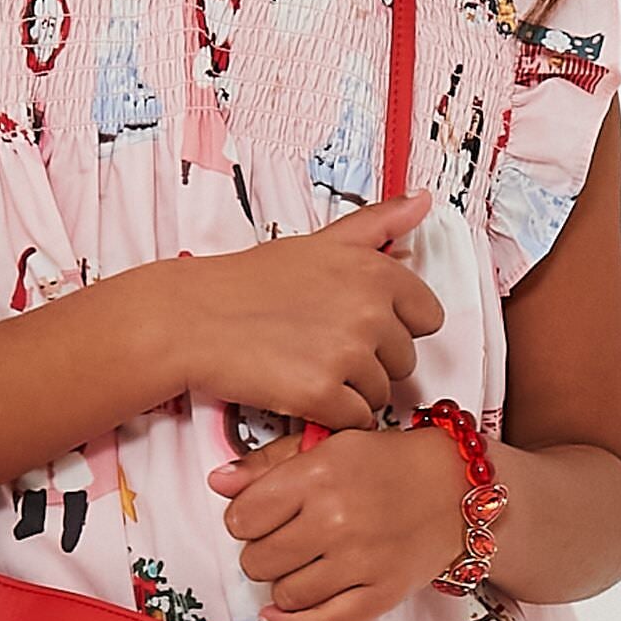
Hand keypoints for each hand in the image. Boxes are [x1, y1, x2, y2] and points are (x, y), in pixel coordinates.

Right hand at [169, 191, 443, 429]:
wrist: (193, 319)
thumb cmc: (251, 283)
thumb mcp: (320, 242)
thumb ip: (378, 224)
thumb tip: (422, 200)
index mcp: (375, 272)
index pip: (427, 317)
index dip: (396, 326)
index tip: (361, 325)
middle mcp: (369, 311)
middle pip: (405, 361)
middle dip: (372, 362)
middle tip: (323, 347)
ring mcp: (348, 354)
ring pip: (381, 394)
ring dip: (351, 390)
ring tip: (307, 366)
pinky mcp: (322, 394)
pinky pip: (356, 420)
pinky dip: (332, 416)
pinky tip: (301, 391)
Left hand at [206, 418, 471, 620]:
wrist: (455, 488)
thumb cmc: (387, 464)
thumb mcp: (328, 446)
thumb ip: (269, 464)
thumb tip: (218, 483)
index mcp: (318, 474)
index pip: (243, 517)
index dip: (243, 521)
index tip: (257, 519)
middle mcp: (337, 519)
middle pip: (258, 560)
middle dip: (261, 553)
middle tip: (281, 542)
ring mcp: (360, 561)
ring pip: (285, 594)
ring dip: (283, 584)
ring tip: (300, 565)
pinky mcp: (380, 593)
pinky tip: (280, 616)